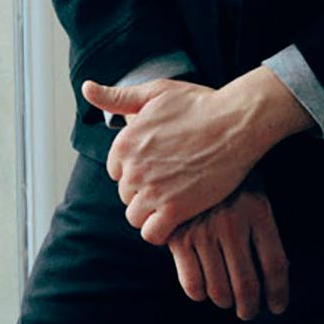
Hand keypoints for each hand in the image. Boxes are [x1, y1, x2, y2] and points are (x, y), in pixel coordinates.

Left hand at [81, 66, 309, 241]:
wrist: (236, 123)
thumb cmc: (200, 104)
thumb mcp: (155, 92)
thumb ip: (118, 97)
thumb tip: (87, 88)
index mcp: (124, 143)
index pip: (117, 172)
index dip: (137, 171)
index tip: (159, 166)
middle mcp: (133, 169)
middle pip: (126, 195)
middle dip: (144, 192)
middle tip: (172, 181)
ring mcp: (153, 191)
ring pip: (135, 217)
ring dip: (151, 213)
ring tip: (174, 200)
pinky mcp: (174, 210)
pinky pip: (152, 234)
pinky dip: (161, 231)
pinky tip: (176, 219)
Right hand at [167, 188, 289, 318]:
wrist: (186, 155)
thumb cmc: (228, 181)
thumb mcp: (255, 195)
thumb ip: (264, 232)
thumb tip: (274, 277)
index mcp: (258, 211)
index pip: (275, 266)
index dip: (278, 293)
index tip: (277, 307)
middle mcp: (232, 224)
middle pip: (247, 284)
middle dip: (250, 307)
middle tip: (249, 312)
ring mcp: (203, 231)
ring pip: (219, 290)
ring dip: (225, 302)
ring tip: (227, 301)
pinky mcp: (177, 237)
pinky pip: (192, 284)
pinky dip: (200, 293)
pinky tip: (204, 289)